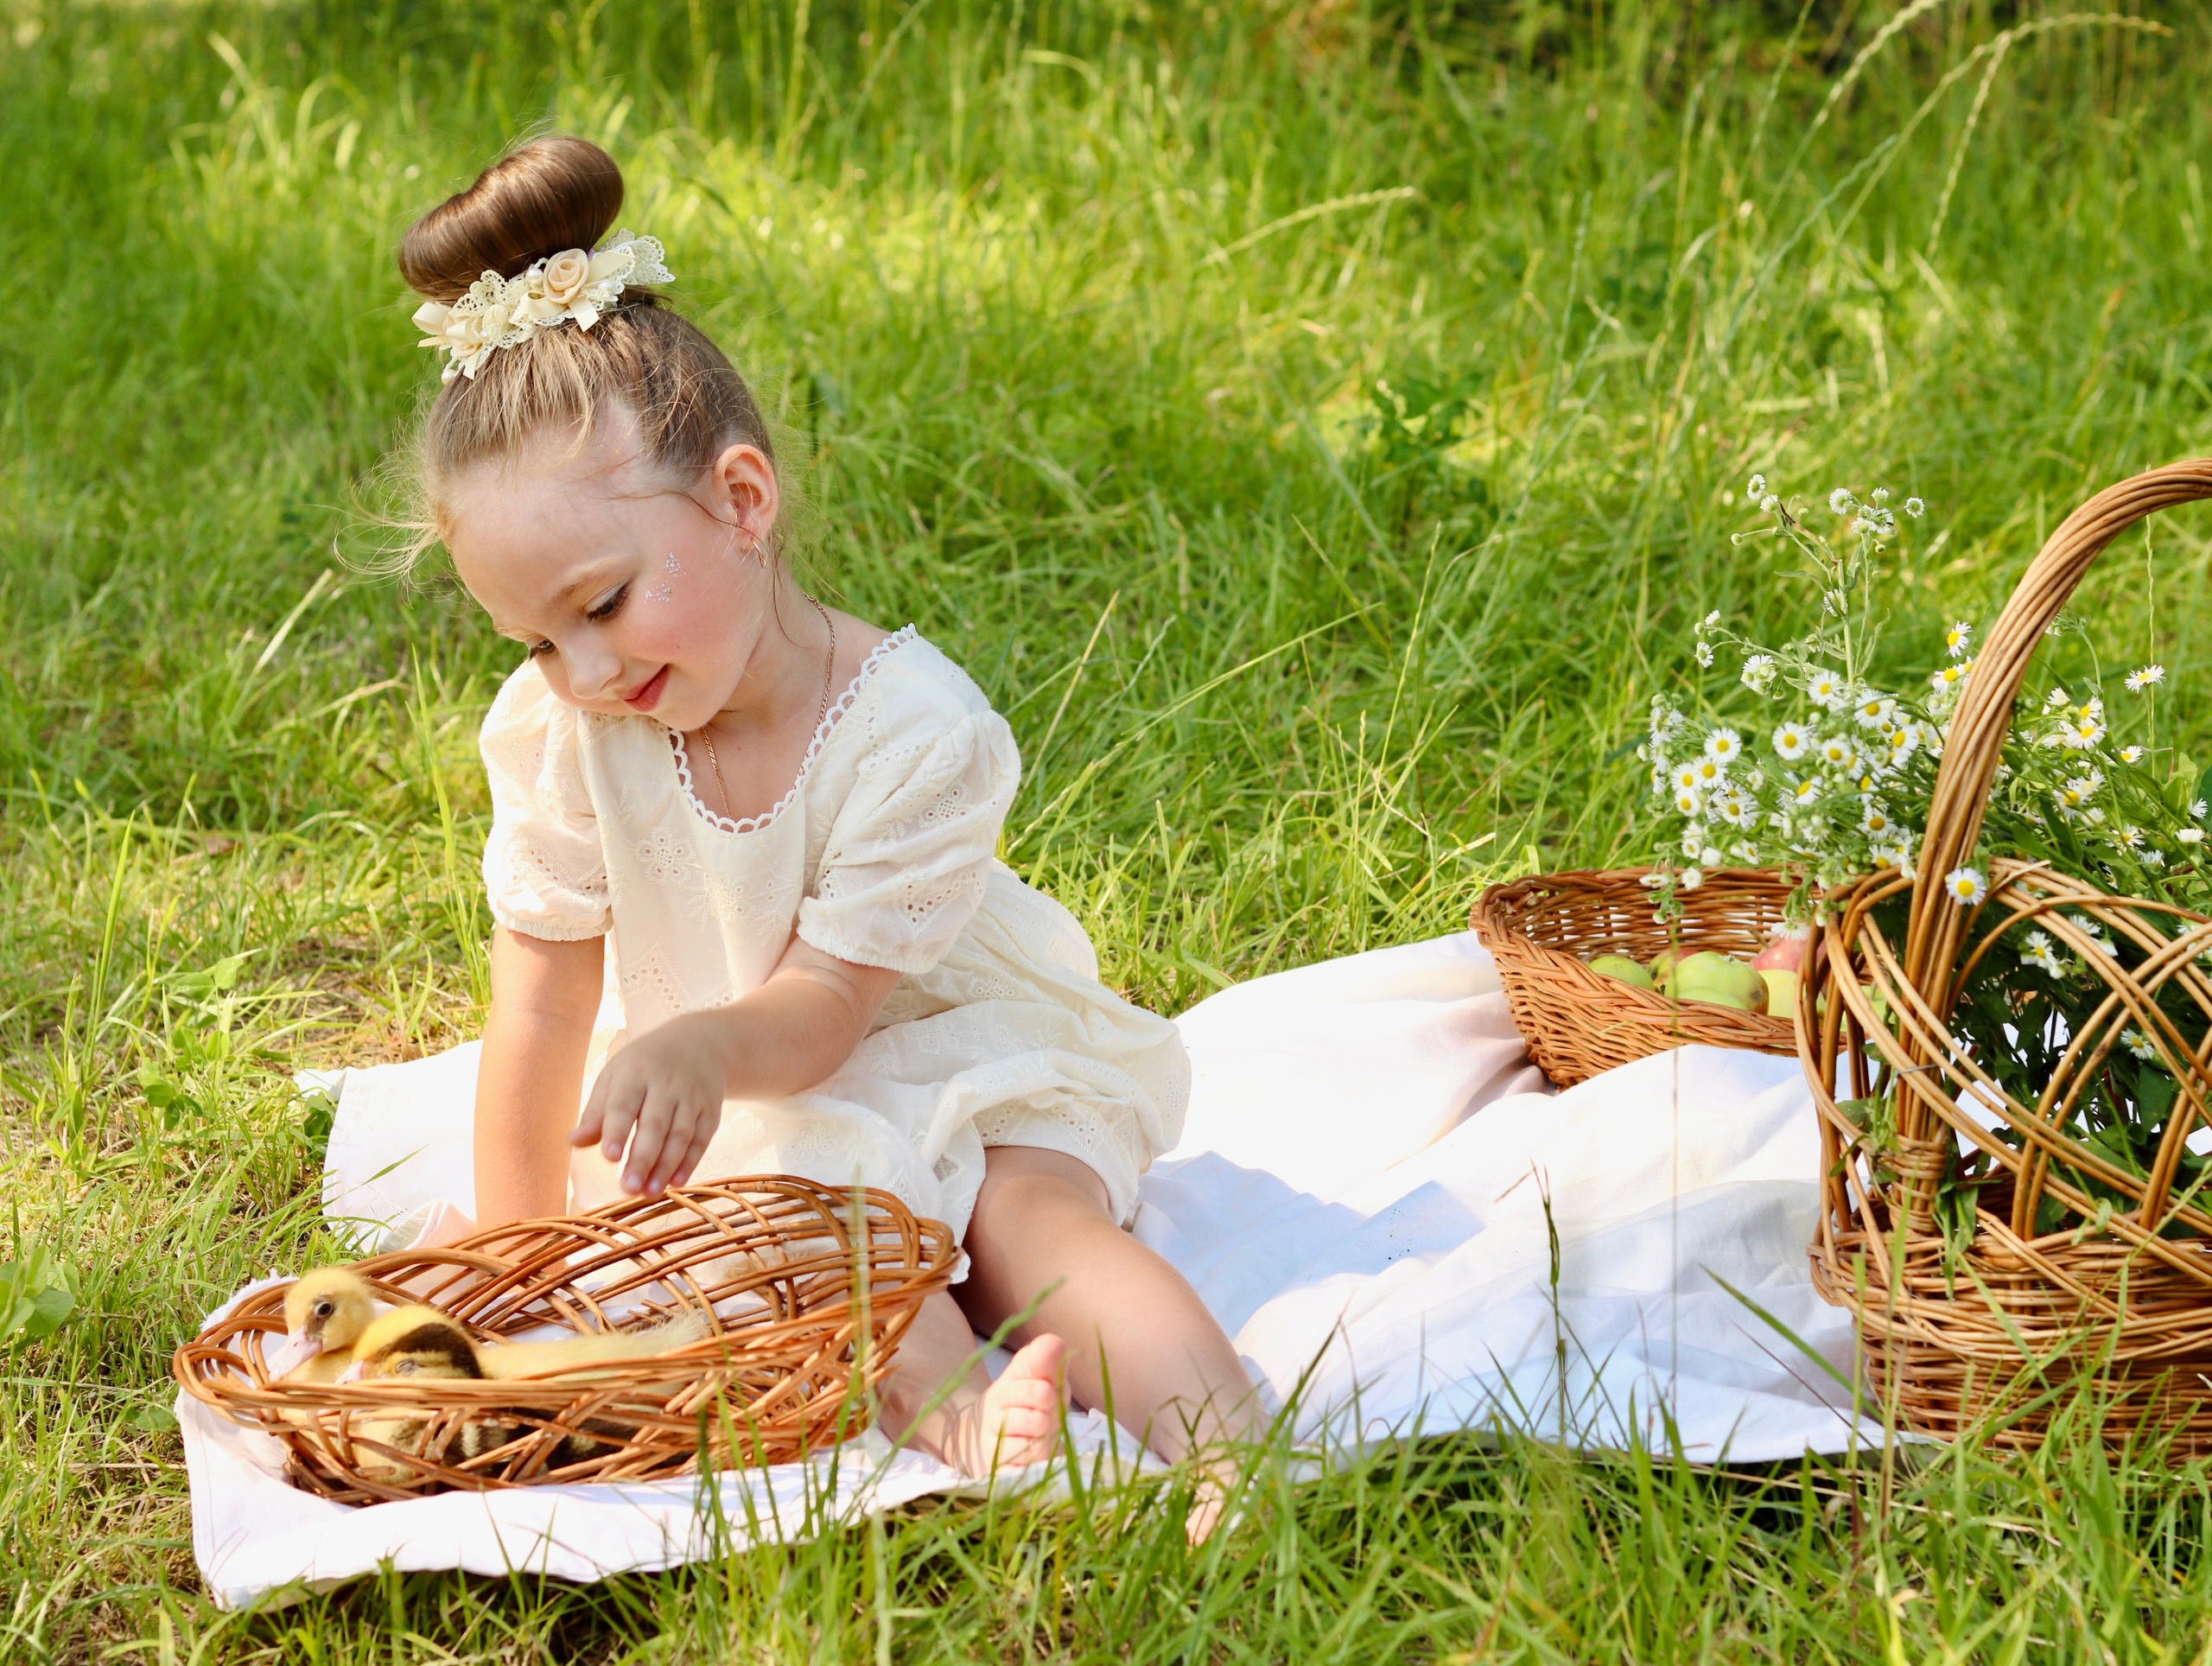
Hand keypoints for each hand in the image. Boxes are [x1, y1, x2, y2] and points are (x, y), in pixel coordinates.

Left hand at [570, 1015, 727, 1194]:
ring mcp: (692, 1097)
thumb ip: (597, 1111)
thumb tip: (574, 1142)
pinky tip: (676, 1182)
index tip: (609, 1157)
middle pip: (655, 1125)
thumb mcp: (616, 1077)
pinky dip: (690, 1162)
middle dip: (642, 1158)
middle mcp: (666, 1084)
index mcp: (635, 1074)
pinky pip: (702, 1139)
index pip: (624, 1104)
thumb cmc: (645, 1065)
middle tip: (628, 1188)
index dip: (616, 1130)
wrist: (700, 1043)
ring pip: (680, 1135)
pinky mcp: (711, 1110)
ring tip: (649, 1192)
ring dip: (665, 1166)